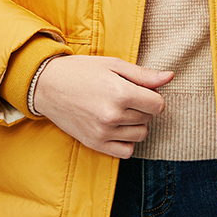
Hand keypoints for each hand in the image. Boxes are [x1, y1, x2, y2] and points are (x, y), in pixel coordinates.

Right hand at [33, 55, 173, 157]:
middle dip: (142, 107)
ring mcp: (103, 132)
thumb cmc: (81, 71)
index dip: (153, 96)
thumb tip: (169, 77)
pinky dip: (126, 141)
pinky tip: (117, 127)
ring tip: (119, 110)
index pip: (157, 105)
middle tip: (124, 96)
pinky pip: (126, 151)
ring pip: (140, 134)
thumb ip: (143, 74)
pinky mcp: (95, 144)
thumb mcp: (113, 65)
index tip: (141, 90)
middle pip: (148, 118)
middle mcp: (113, 116)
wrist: (47, 85)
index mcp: (120, 93)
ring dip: (136, 123)